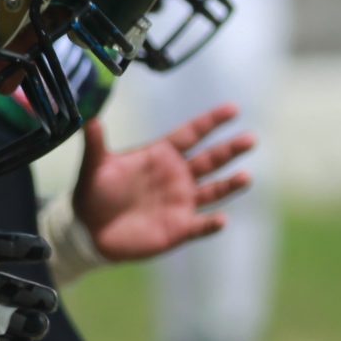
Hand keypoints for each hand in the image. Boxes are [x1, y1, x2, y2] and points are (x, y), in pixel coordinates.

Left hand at [73, 108, 254, 266]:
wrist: (89, 231)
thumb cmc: (93, 193)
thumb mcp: (94, 166)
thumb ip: (95, 143)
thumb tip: (89, 117)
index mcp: (162, 155)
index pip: (192, 134)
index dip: (212, 121)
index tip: (233, 109)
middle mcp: (178, 176)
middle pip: (211, 159)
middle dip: (231, 149)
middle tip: (251, 138)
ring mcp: (181, 202)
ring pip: (213, 190)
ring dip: (230, 184)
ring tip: (245, 177)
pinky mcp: (179, 228)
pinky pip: (200, 225)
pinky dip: (211, 223)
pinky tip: (221, 220)